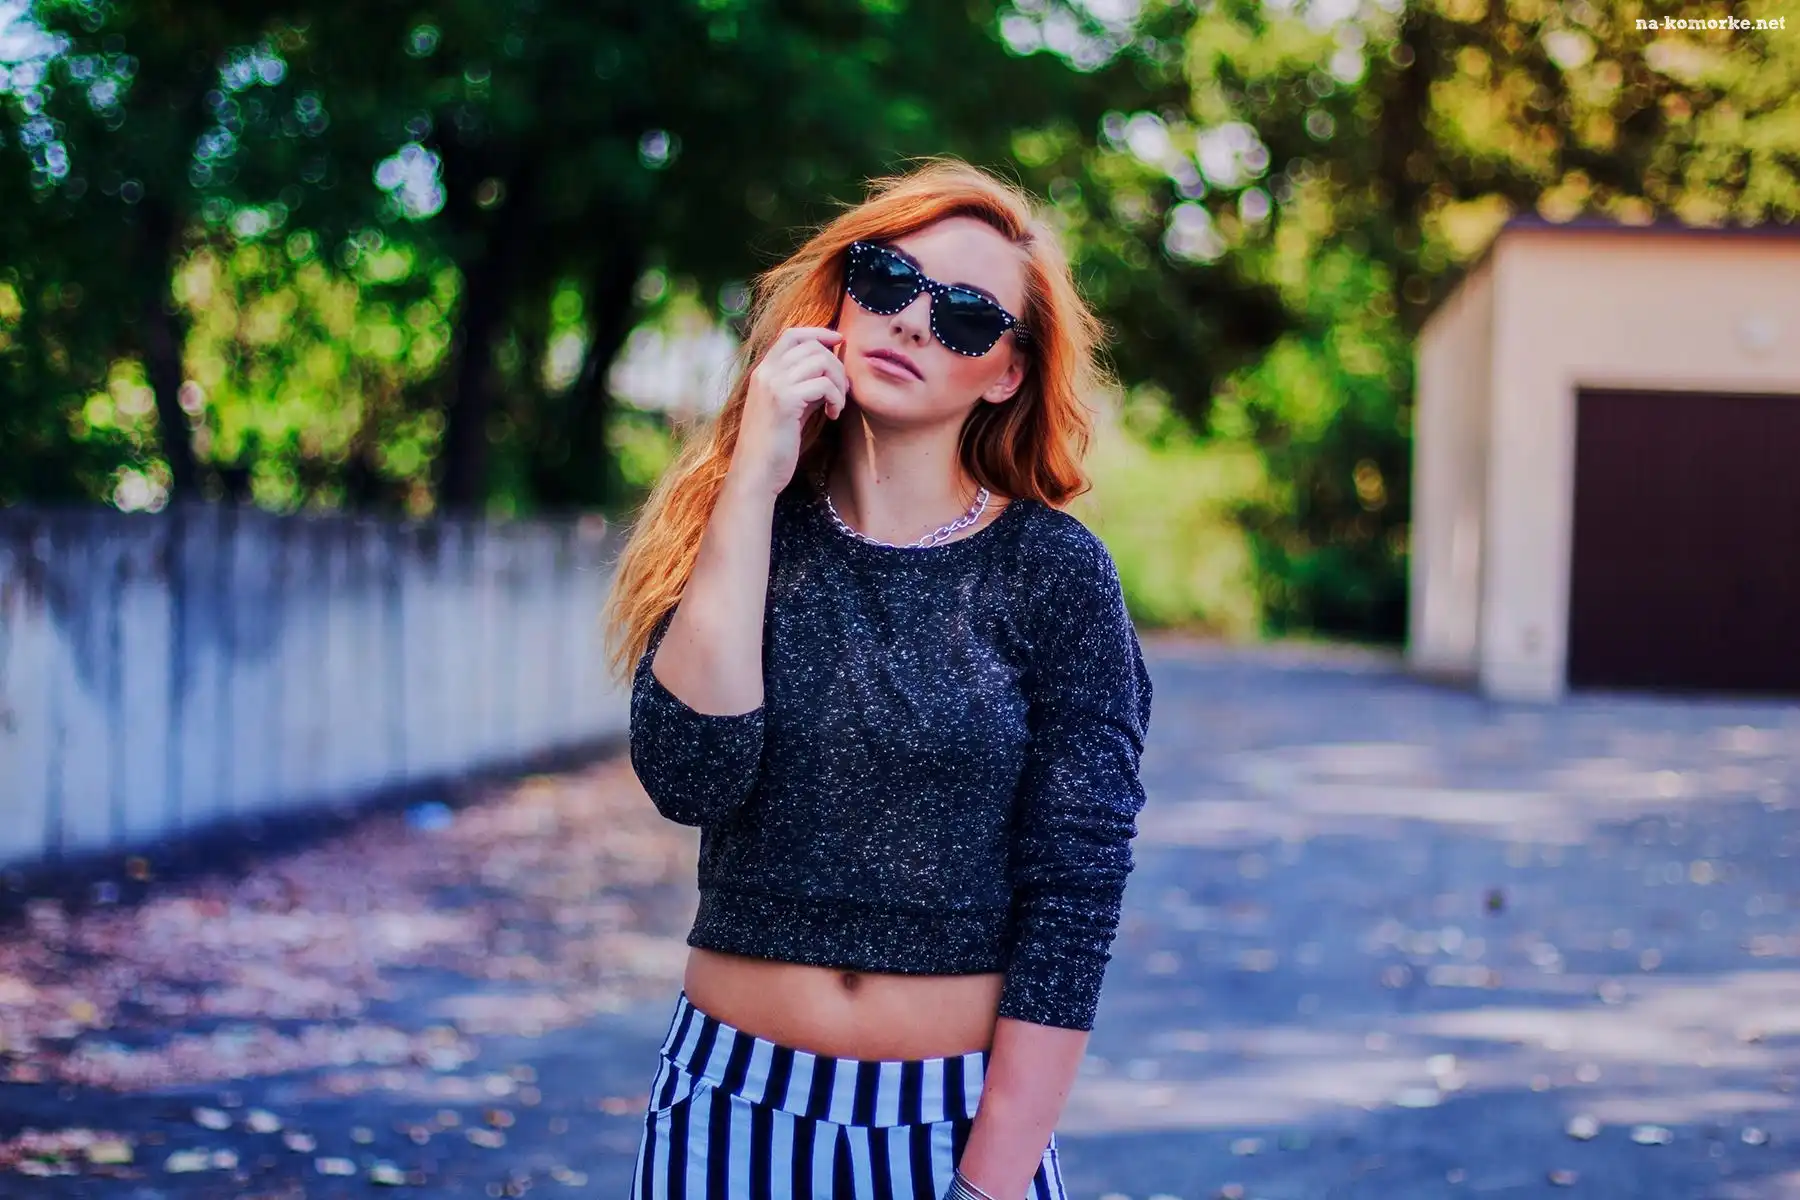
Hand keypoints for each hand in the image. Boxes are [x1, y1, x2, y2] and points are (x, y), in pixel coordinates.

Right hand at [727, 326, 846, 498]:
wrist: (756, 472)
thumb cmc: (775, 445)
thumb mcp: (790, 407)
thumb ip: (805, 385)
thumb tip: (832, 369)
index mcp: (764, 371)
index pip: (792, 334)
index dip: (818, 332)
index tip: (838, 340)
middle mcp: (766, 372)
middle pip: (812, 346)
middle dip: (836, 365)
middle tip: (842, 391)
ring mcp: (773, 384)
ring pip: (821, 361)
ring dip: (839, 382)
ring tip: (837, 405)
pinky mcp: (784, 401)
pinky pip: (824, 384)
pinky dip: (836, 398)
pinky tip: (832, 415)